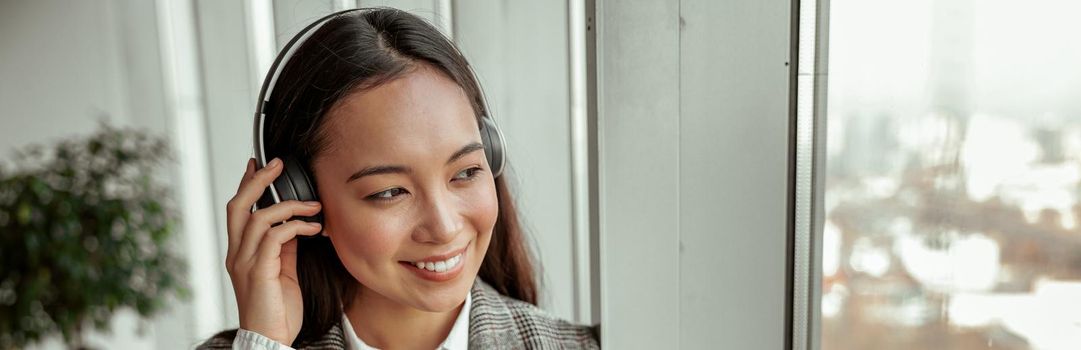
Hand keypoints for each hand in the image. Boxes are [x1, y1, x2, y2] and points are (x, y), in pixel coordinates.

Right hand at [225, 158, 322, 344]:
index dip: (247, 185)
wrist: (270, 339)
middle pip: (238, 206)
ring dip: (289, 205)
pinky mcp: (258, 272)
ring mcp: (245, 263)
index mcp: (240, 253)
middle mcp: (236, 254)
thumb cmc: (277, 310)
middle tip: (278, 164)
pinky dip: (296, 227)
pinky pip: (275, 237)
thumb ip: (283, 248)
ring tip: (314, 205)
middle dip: (258, 181)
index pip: (238, 211)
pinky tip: (314, 228)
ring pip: (258, 218)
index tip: (259, 164)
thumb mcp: (282, 271)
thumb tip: (294, 225)